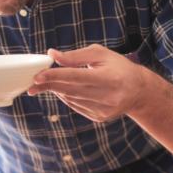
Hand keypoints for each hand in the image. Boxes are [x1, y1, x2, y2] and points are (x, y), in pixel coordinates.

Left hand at [27, 46, 153, 122]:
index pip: (77, 77)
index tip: (38, 76)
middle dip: (49, 84)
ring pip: (71, 99)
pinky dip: (67, 97)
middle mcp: (108, 97)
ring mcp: (104, 110)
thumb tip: (52, 55)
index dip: (56, 76)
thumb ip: (76, 55)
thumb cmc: (118, 67)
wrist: (139, 91)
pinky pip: (76, 106)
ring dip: (57, 90)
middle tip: (32, 81)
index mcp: (110, 78)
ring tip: (46, 83)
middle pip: (71, 90)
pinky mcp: (99, 117)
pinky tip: (65, 90)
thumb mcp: (101, 54)